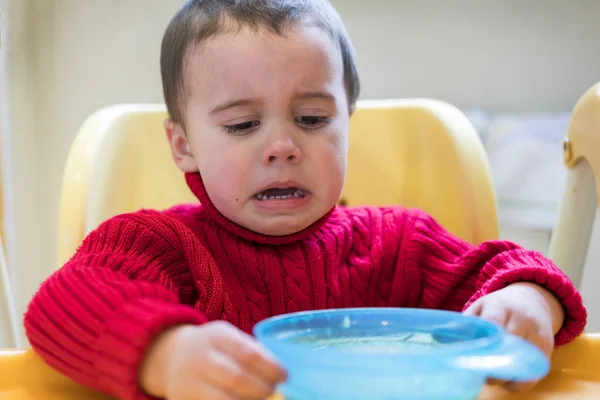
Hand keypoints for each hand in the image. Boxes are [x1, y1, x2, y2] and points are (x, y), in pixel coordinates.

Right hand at [139, 321, 287, 399]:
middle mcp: (200, 357)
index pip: (249, 353)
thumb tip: (279, 373)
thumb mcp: (228, 338)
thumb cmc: (212, 348)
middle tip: (272, 390)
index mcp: (217, 336)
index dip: (271, 367)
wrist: (171, 355)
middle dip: (261, 388)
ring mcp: (189, 381)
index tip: (284, 376)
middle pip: (237, 378)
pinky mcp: (183, 399)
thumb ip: (250, 351)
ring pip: (225, 399)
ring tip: (259, 397)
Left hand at [464, 282, 564, 391]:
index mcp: (500, 306)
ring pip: (523, 361)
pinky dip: (520, 381)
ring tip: (490, 378)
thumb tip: (438, 338)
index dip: (483, 343)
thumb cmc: (499, 306)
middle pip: (509, 345)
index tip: (472, 358)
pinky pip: (534, 371)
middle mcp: (522, 318)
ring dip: (505, 376)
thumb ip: (464, 323)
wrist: (533, 299)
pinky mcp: (547, 348)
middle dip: (493, 364)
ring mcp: (538, 333)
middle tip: (478, 373)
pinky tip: (507, 381)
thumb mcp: (480, 306)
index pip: (493, 323)